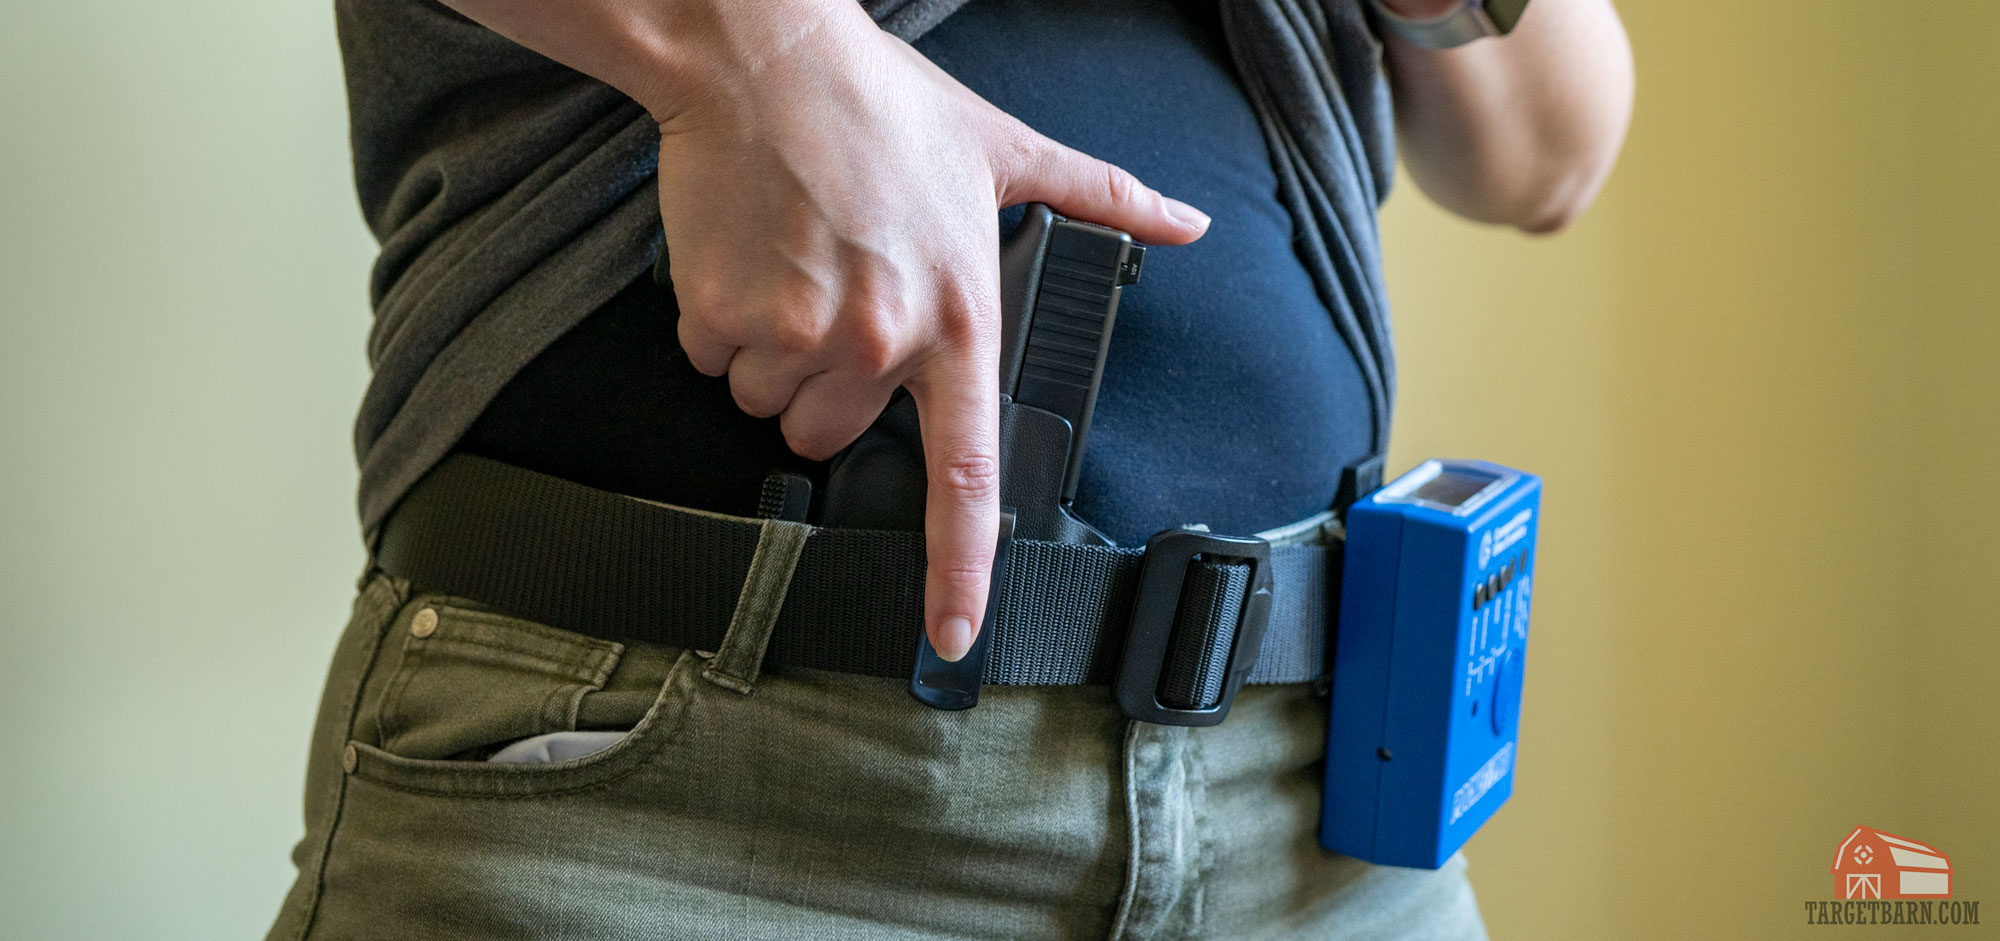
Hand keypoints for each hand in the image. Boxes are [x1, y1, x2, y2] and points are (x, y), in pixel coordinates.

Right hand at [650, 0, 1209, 659]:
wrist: (764, 54)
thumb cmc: (883, 104)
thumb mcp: (1006, 149)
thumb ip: (1102, 197)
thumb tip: (1186, 220)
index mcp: (959, 317)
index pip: (967, 475)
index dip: (959, 570)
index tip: (955, 635)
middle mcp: (881, 339)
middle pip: (836, 433)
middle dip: (831, 384)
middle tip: (840, 295)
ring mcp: (798, 332)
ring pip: (772, 404)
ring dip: (773, 355)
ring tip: (795, 263)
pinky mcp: (723, 315)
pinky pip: (714, 363)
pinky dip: (721, 324)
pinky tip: (748, 255)